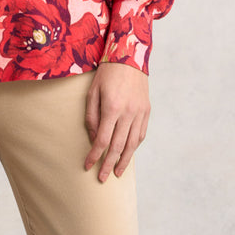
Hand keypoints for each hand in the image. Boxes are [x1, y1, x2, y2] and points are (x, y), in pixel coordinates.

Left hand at [84, 62, 149, 181]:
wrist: (129, 56)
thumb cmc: (106, 73)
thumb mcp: (92, 91)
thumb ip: (91, 116)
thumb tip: (93, 138)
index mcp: (112, 107)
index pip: (101, 140)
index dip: (94, 155)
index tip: (87, 165)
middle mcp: (128, 113)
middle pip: (117, 146)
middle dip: (108, 164)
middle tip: (102, 178)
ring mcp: (140, 112)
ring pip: (132, 144)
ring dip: (124, 160)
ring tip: (117, 172)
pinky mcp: (146, 110)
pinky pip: (141, 134)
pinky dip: (134, 146)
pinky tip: (128, 153)